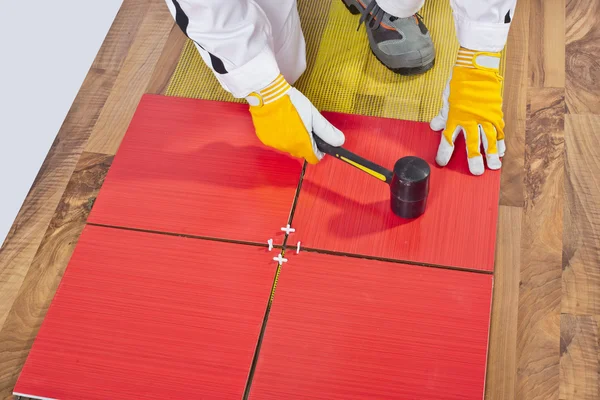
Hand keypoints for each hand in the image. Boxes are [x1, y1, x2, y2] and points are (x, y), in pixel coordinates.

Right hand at [246, 74, 344, 163]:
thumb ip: (327, 131)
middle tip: (304, 126)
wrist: (268, 94)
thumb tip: (339, 141)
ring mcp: (276, 144)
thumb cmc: (292, 103)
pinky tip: (280, 122)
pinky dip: (280, 135)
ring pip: (289, 147)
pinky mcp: (265, 139)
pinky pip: (277, 142)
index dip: (318, 150)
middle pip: (301, 152)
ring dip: (292, 139)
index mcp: (302, 143)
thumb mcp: (314, 115)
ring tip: (290, 122)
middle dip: (305, 142)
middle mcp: (288, 147)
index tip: (318, 141)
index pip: (314, 158)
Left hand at [430, 47, 504, 174]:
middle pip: (473, 144)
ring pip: (490, 139)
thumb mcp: (446, 98)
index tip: (442, 163)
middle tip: (476, 172)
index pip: (448, 140)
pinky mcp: (496, 112)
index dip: (444, 153)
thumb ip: (442, 115)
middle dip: (474, 160)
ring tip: (494, 166)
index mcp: (455, 117)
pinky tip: (502, 150)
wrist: (477, 67)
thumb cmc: (459, 82)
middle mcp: (470, 119)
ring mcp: (485, 116)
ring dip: (492, 154)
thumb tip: (435, 126)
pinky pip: (499, 130)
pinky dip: (501, 141)